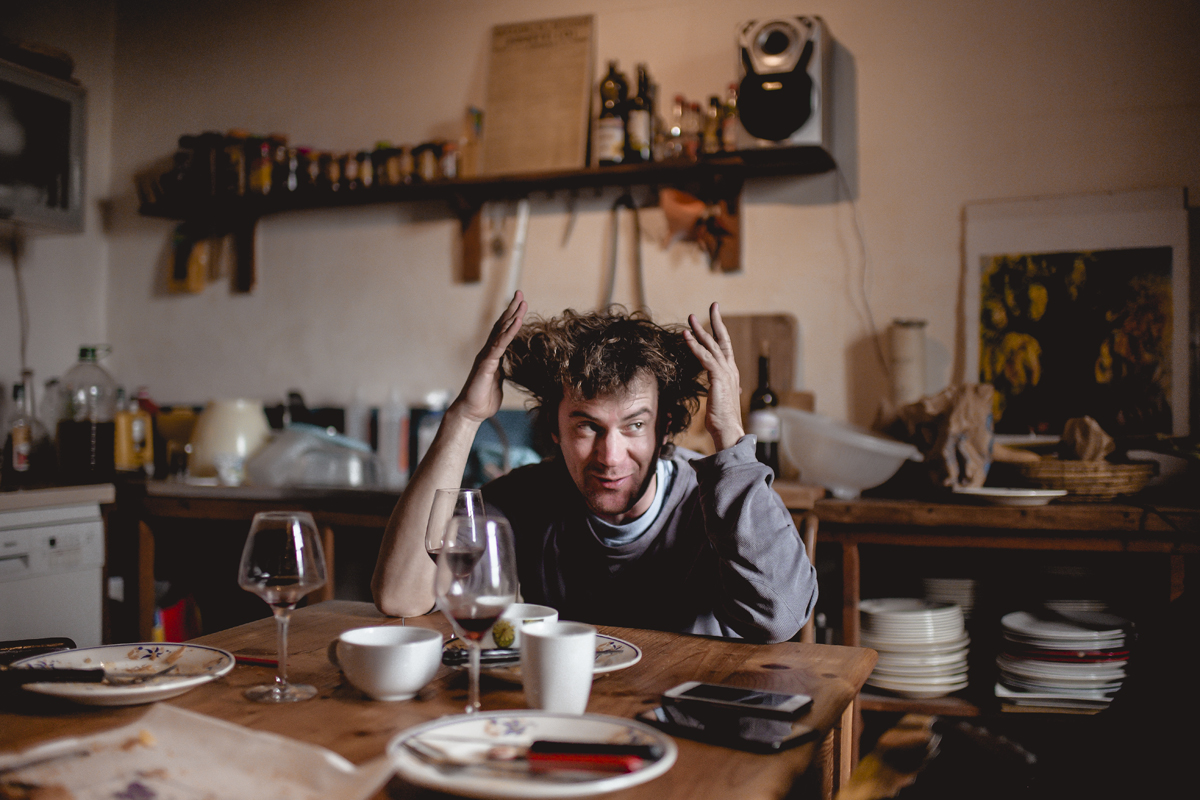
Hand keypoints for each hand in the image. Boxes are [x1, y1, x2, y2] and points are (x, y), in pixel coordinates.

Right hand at [454, 291, 526, 423]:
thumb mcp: (499, 381)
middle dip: (512, 309)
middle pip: (501, 326)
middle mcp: (488, 352)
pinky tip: (517, 323)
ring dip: (512, 316)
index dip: (512, 318)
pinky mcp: (487, 363)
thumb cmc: (483, 398)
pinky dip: (509, 333)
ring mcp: (487, 356)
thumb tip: (509, 367)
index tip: (521, 304)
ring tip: (521, 303)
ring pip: (500, 332)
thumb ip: (503, 370)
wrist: (471, 412)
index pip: (503, 332)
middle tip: (520, 294)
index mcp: (493, 355)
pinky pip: (500, 345)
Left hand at [684, 302, 744, 450]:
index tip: (714, 318)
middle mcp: (730, 369)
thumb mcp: (718, 399)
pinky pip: (704, 357)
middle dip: (716, 321)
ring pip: (712, 345)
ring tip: (691, 318)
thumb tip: (714, 388)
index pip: (725, 347)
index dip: (720, 332)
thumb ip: (717, 389)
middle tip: (713, 305)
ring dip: (700, 330)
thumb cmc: (721, 419)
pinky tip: (685, 336)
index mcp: (730, 373)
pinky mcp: (718, 378)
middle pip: (722, 340)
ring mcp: (725, 373)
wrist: (728, 430)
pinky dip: (694, 345)